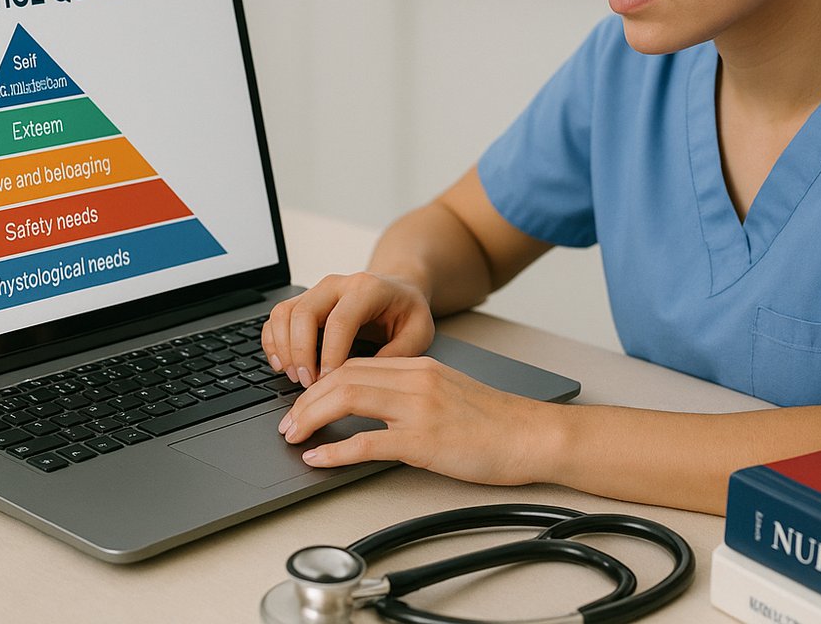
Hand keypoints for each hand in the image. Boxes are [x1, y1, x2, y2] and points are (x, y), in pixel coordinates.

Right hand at [261, 272, 435, 386]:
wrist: (399, 290)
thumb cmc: (408, 312)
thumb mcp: (419, 332)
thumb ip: (398, 354)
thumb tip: (367, 380)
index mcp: (367, 289)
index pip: (340, 320)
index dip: (330, 353)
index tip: (328, 380)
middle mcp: (337, 285)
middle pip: (304, 313)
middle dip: (301, 353)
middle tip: (309, 384)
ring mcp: (317, 291)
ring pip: (284, 313)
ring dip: (284, 349)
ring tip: (296, 377)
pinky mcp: (304, 302)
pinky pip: (277, 318)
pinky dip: (274, 342)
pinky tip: (282, 364)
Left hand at [277, 356, 556, 485]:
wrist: (533, 436)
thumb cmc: (496, 422)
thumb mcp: (448, 393)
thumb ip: (411, 394)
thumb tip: (373, 410)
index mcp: (419, 366)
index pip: (354, 363)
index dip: (319, 382)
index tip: (302, 401)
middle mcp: (415, 380)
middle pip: (342, 376)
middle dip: (305, 399)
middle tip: (288, 422)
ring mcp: (418, 409)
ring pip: (347, 399)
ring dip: (311, 417)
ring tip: (293, 436)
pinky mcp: (424, 441)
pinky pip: (367, 442)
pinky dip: (335, 449)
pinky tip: (319, 457)